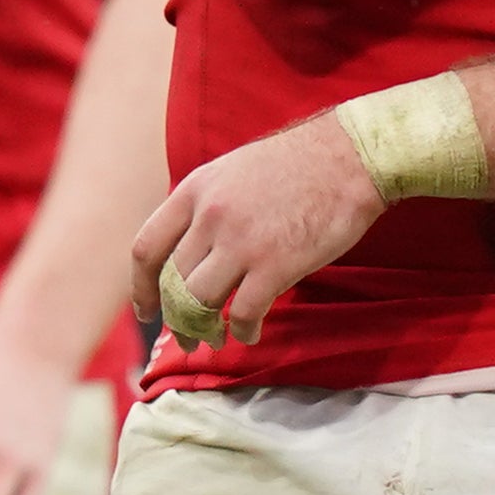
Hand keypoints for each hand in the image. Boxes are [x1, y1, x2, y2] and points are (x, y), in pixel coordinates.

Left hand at [131, 114, 383, 351]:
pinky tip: (250, 334)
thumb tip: (190, 250)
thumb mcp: (233, 171)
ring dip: (202, 330)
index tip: (147, 310)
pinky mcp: (275, 264)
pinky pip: (242, 313)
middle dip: (175, 317)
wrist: (351, 154)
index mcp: (195, 191)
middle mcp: (210, 216)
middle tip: (186, 336)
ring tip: (214, 340)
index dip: (142, 288)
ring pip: (199, 302)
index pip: (147, 248)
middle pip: (173, 283)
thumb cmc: (299, 163)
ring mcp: (240, 242)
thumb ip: (206, 208)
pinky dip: (242, 332)